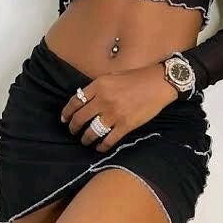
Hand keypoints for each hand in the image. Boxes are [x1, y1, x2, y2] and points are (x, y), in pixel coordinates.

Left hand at [59, 63, 178, 152]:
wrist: (158, 83)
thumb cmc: (137, 77)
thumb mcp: (113, 75)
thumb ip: (99, 87)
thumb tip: (86, 99)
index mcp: (99, 85)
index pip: (76, 101)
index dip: (67, 112)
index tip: (64, 119)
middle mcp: (103, 100)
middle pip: (80, 118)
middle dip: (74, 127)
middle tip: (73, 131)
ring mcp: (114, 114)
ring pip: (92, 131)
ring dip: (86, 139)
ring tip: (85, 141)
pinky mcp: (125, 125)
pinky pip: (108, 140)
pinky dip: (102, 146)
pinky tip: (100, 147)